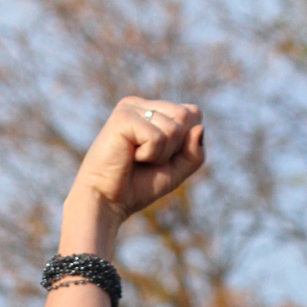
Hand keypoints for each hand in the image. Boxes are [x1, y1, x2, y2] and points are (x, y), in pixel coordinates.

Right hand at [63, 98, 204, 247]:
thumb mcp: (175, 172)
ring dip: (161, 154)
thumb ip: (194, 154)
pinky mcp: (123, 118)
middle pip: (186, 116)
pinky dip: (150, 155)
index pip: (192, 113)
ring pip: (174, 127)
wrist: (106, 202)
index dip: (185, 142)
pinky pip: (157, 137)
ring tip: (137, 159)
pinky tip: (130, 157)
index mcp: (153, 110)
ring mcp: (131, 108)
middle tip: (148, 159)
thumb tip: (200, 128)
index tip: (160, 157)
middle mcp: (141, 104)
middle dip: (174, 147)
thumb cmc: (136, 187)